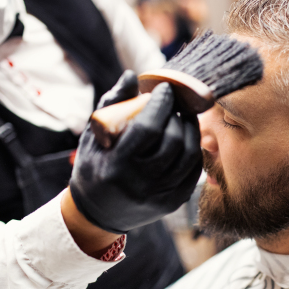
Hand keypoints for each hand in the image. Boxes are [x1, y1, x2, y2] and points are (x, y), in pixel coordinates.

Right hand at [69, 70, 202, 232]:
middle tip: (175, 102)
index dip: (161, 104)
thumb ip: (112, 105)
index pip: (148, 128)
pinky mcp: (173, 203)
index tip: (165, 89)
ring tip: (183, 116)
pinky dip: (194, 149)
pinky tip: (187, 136)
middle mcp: (140, 185)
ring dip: (191, 129)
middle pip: (173, 141)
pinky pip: (193, 171)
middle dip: (178, 115)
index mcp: (116, 166)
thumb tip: (132, 76)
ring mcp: (159, 197)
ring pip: (189, 156)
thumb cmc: (94, 166)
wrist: (98, 213)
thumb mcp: (93, 136)